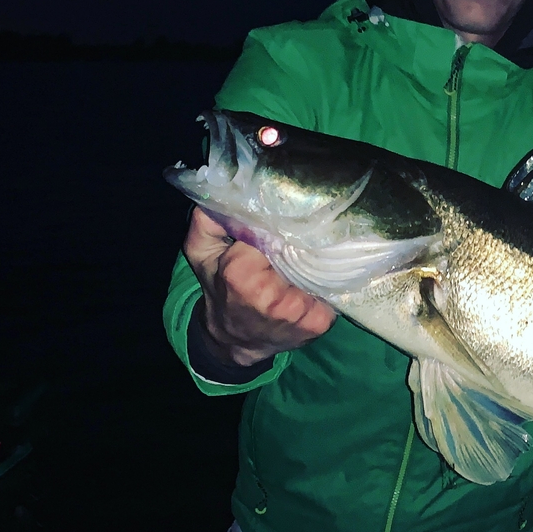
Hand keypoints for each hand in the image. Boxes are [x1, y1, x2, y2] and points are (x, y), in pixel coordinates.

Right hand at [183, 207, 335, 364]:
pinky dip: (326, 279)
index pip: (272, 229)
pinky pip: (331, 287)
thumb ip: (208, 220)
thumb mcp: (201, 252)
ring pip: (320, 266)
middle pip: (301, 247)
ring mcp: (299, 312)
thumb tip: (230, 192)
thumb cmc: (218, 289)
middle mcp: (272, 295)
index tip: (282, 214)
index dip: (279, 219)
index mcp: (241, 272)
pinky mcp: (319, 323)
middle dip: (301, 236)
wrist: (234, 340)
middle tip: (300, 230)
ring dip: (316, 257)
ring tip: (307, 254)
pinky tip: (314, 277)